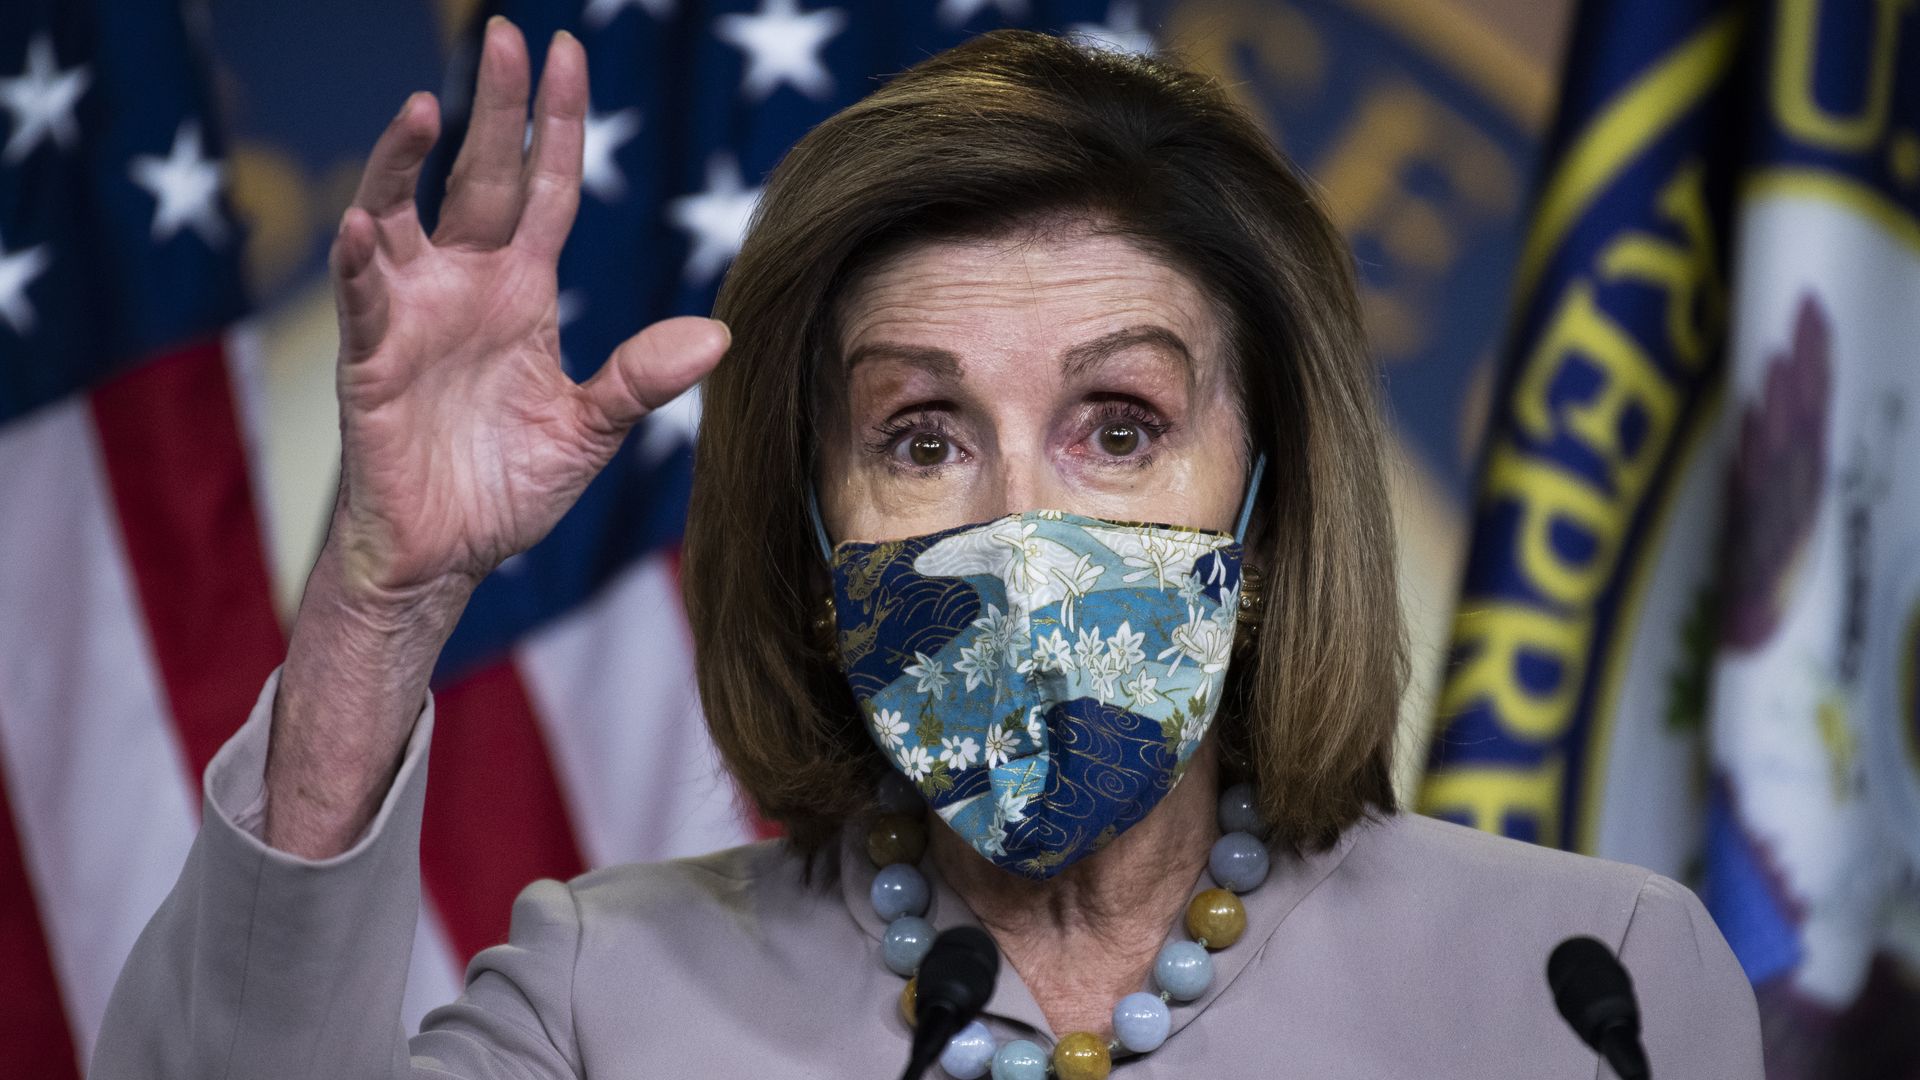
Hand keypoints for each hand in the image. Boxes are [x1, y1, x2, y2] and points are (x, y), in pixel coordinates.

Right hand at [326, 18, 726, 603]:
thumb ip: (643, 379)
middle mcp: (465, 286)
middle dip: (494, 108)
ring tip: (423, 107)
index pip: (546, 188)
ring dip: (404, 163)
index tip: (567, 54)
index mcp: (523, 292)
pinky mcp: (372, 363)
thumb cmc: (508, 486)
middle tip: (503, 34)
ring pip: (400, 216)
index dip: (556, 125)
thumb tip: (719, 334)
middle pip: (480, 178)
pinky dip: (359, 263)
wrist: (448, 556)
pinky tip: (362, 225)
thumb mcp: (591, 429)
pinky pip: (363, 301)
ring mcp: (413, 317)